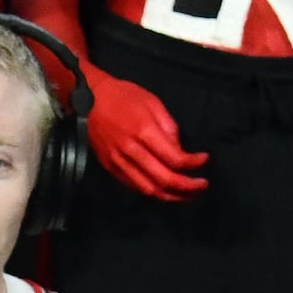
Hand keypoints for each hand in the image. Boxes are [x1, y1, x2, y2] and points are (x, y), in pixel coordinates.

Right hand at [89, 69, 208, 199]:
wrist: (88, 99)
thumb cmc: (123, 96)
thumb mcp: (152, 102)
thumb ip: (169, 127)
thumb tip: (180, 151)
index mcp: (143, 131)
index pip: (174, 158)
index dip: (194, 163)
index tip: (204, 159)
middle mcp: (131, 150)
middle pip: (164, 179)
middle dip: (188, 186)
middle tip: (202, 184)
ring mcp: (118, 162)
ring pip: (150, 189)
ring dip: (172, 196)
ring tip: (188, 194)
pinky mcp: (110, 167)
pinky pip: (135, 187)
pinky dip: (153, 191)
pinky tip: (165, 189)